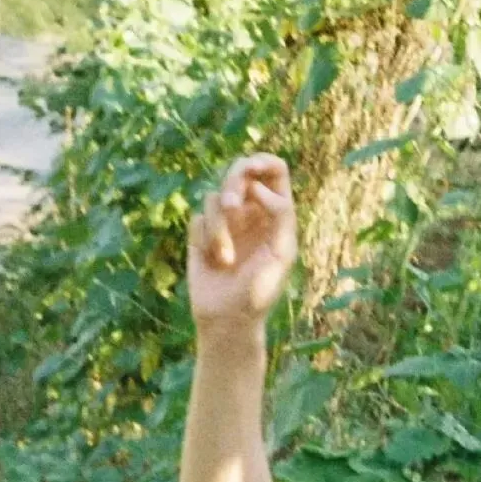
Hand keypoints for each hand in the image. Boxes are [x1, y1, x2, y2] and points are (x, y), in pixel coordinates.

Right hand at [188, 154, 297, 326]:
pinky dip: (206, 238)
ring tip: (226, 258)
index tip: (254, 168)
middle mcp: (251, 212)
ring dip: (220, 227)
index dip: (264, 161)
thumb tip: (258, 187)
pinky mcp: (202, 233)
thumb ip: (280, 215)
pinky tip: (213, 261)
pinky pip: (198, 217)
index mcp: (276, 213)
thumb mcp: (282, 253)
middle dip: (234, 182)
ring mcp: (225, 221)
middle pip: (240, 171)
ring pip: (216, 196)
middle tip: (233, 206)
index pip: (274, 171)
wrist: (228, 319)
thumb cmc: (260, 291)